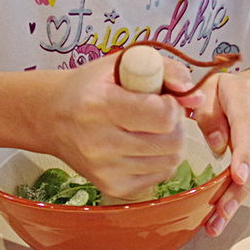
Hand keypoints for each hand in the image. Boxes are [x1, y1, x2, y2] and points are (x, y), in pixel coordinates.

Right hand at [41, 54, 197, 198]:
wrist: (53, 117)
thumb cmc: (91, 86)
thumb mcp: (123, 62)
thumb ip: (166, 70)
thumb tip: (197, 97)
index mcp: (101, 105)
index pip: (163, 116)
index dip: (172, 105)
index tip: (162, 98)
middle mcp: (100, 142)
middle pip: (171, 142)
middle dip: (176, 125)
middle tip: (161, 114)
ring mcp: (105, 170)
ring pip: (170, 161)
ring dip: (171, 143)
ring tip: (152, 129)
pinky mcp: (111, 187)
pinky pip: (160, 176)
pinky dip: (161, 160)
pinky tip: (144, 145)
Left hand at [186, 72, 249, 236]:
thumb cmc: (230, 92)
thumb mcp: (208, 91)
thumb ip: (207, 114)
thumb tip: (217, 145)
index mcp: (244, 93)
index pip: (246, 124)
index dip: (243, 152)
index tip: (237, 176)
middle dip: (241, 185)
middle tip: (222, 211)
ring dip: (242, 194)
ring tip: (219, 218)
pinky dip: (247, 189)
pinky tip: (229, 204)